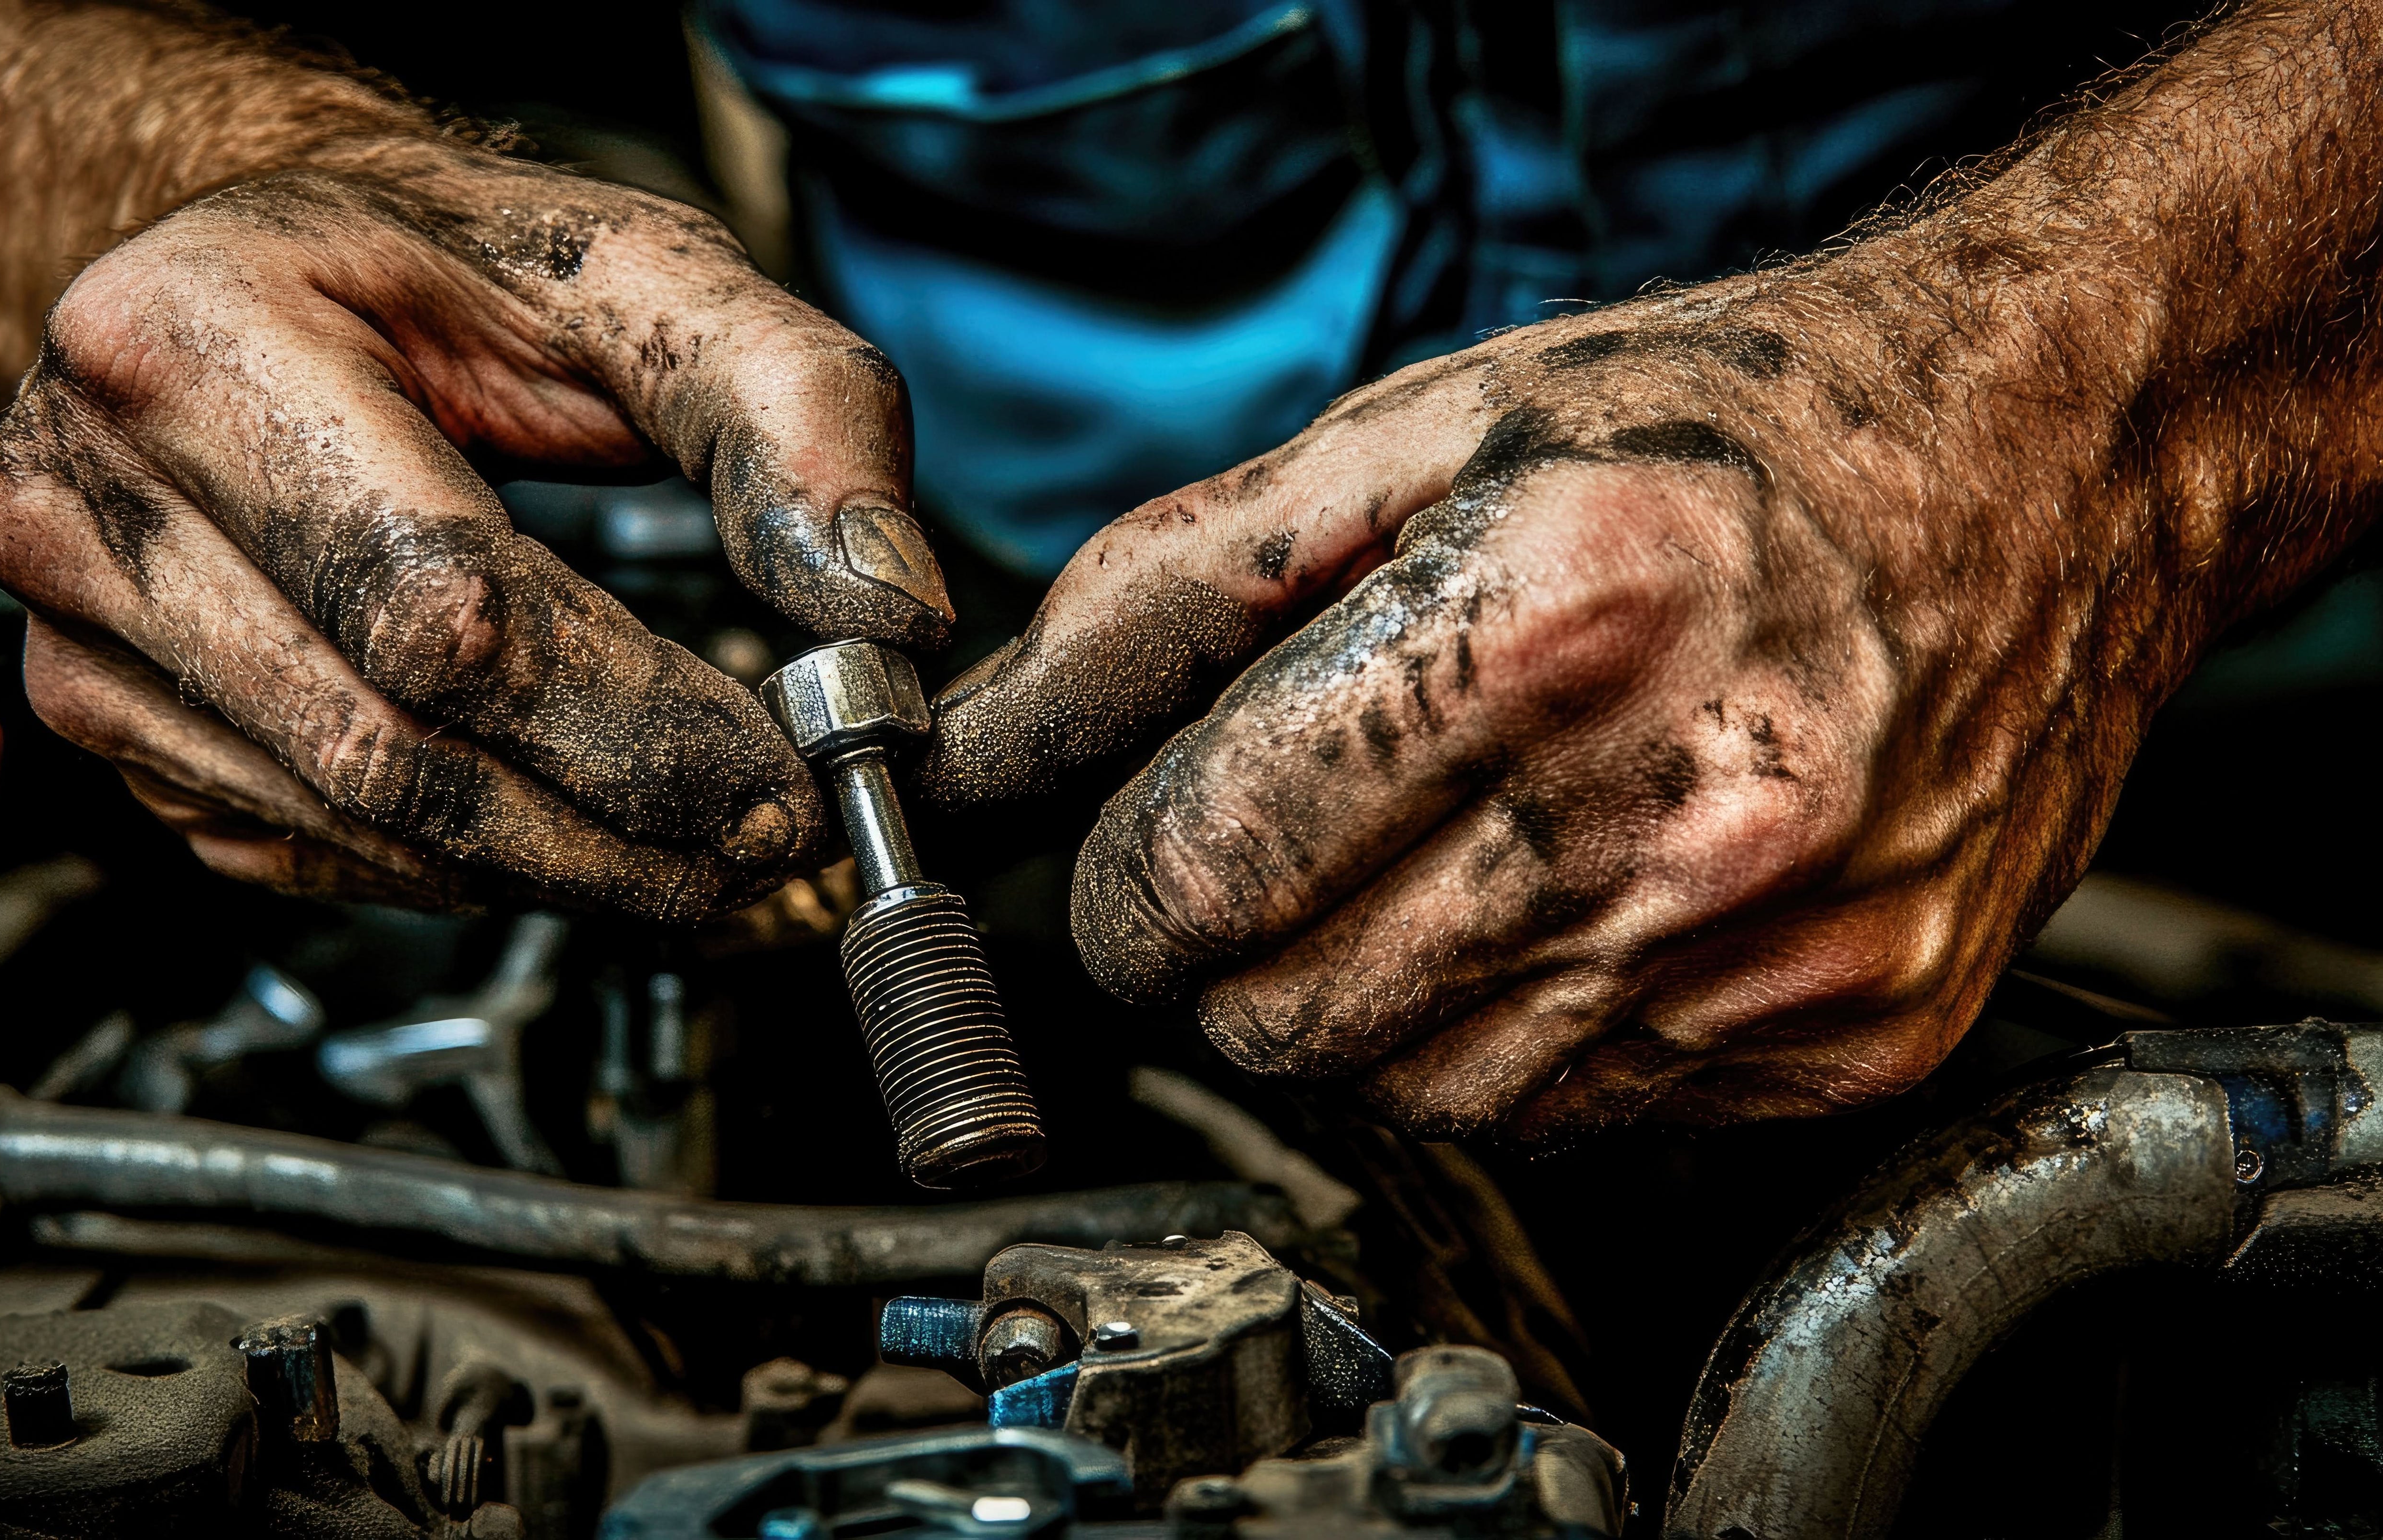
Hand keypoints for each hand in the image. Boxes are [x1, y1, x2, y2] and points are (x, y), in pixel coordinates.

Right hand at [0, 142, 948, 918]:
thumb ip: (790, 413)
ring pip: (345, 821)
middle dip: (606, 832)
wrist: (243, 273)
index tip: (779, 787)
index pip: (441, 605)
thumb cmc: (430, 267)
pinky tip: (547, 832)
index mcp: (193, 346)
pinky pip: (296, 843)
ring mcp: (66, 623)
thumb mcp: (631, 271)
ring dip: (543, 870)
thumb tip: (886, 606)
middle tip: (758, 857)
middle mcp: (82, 493)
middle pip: (388, 743)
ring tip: (685, 858)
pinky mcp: (95, 713)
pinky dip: (447, 866)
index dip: (630, 726)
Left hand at [920, 3, 2382, 1136]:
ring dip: (1359, 1006)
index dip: (1113, 886)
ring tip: (1436, 856)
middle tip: (1269, 851)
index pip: (1200, 876)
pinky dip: (1511, 1037)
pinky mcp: (1844, 1037)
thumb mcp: (1411, 436)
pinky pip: (1568, 1122)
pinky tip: (1563, 900)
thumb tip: (976, 750)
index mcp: (1547, 627)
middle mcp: (1675, 812)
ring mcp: (1775, 952)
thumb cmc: (1715, 429)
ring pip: (1411, 1099)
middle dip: (1218, 954)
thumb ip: (1158, 602)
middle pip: (1283, 1020)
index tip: (1125, 853)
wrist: (2039, 461)